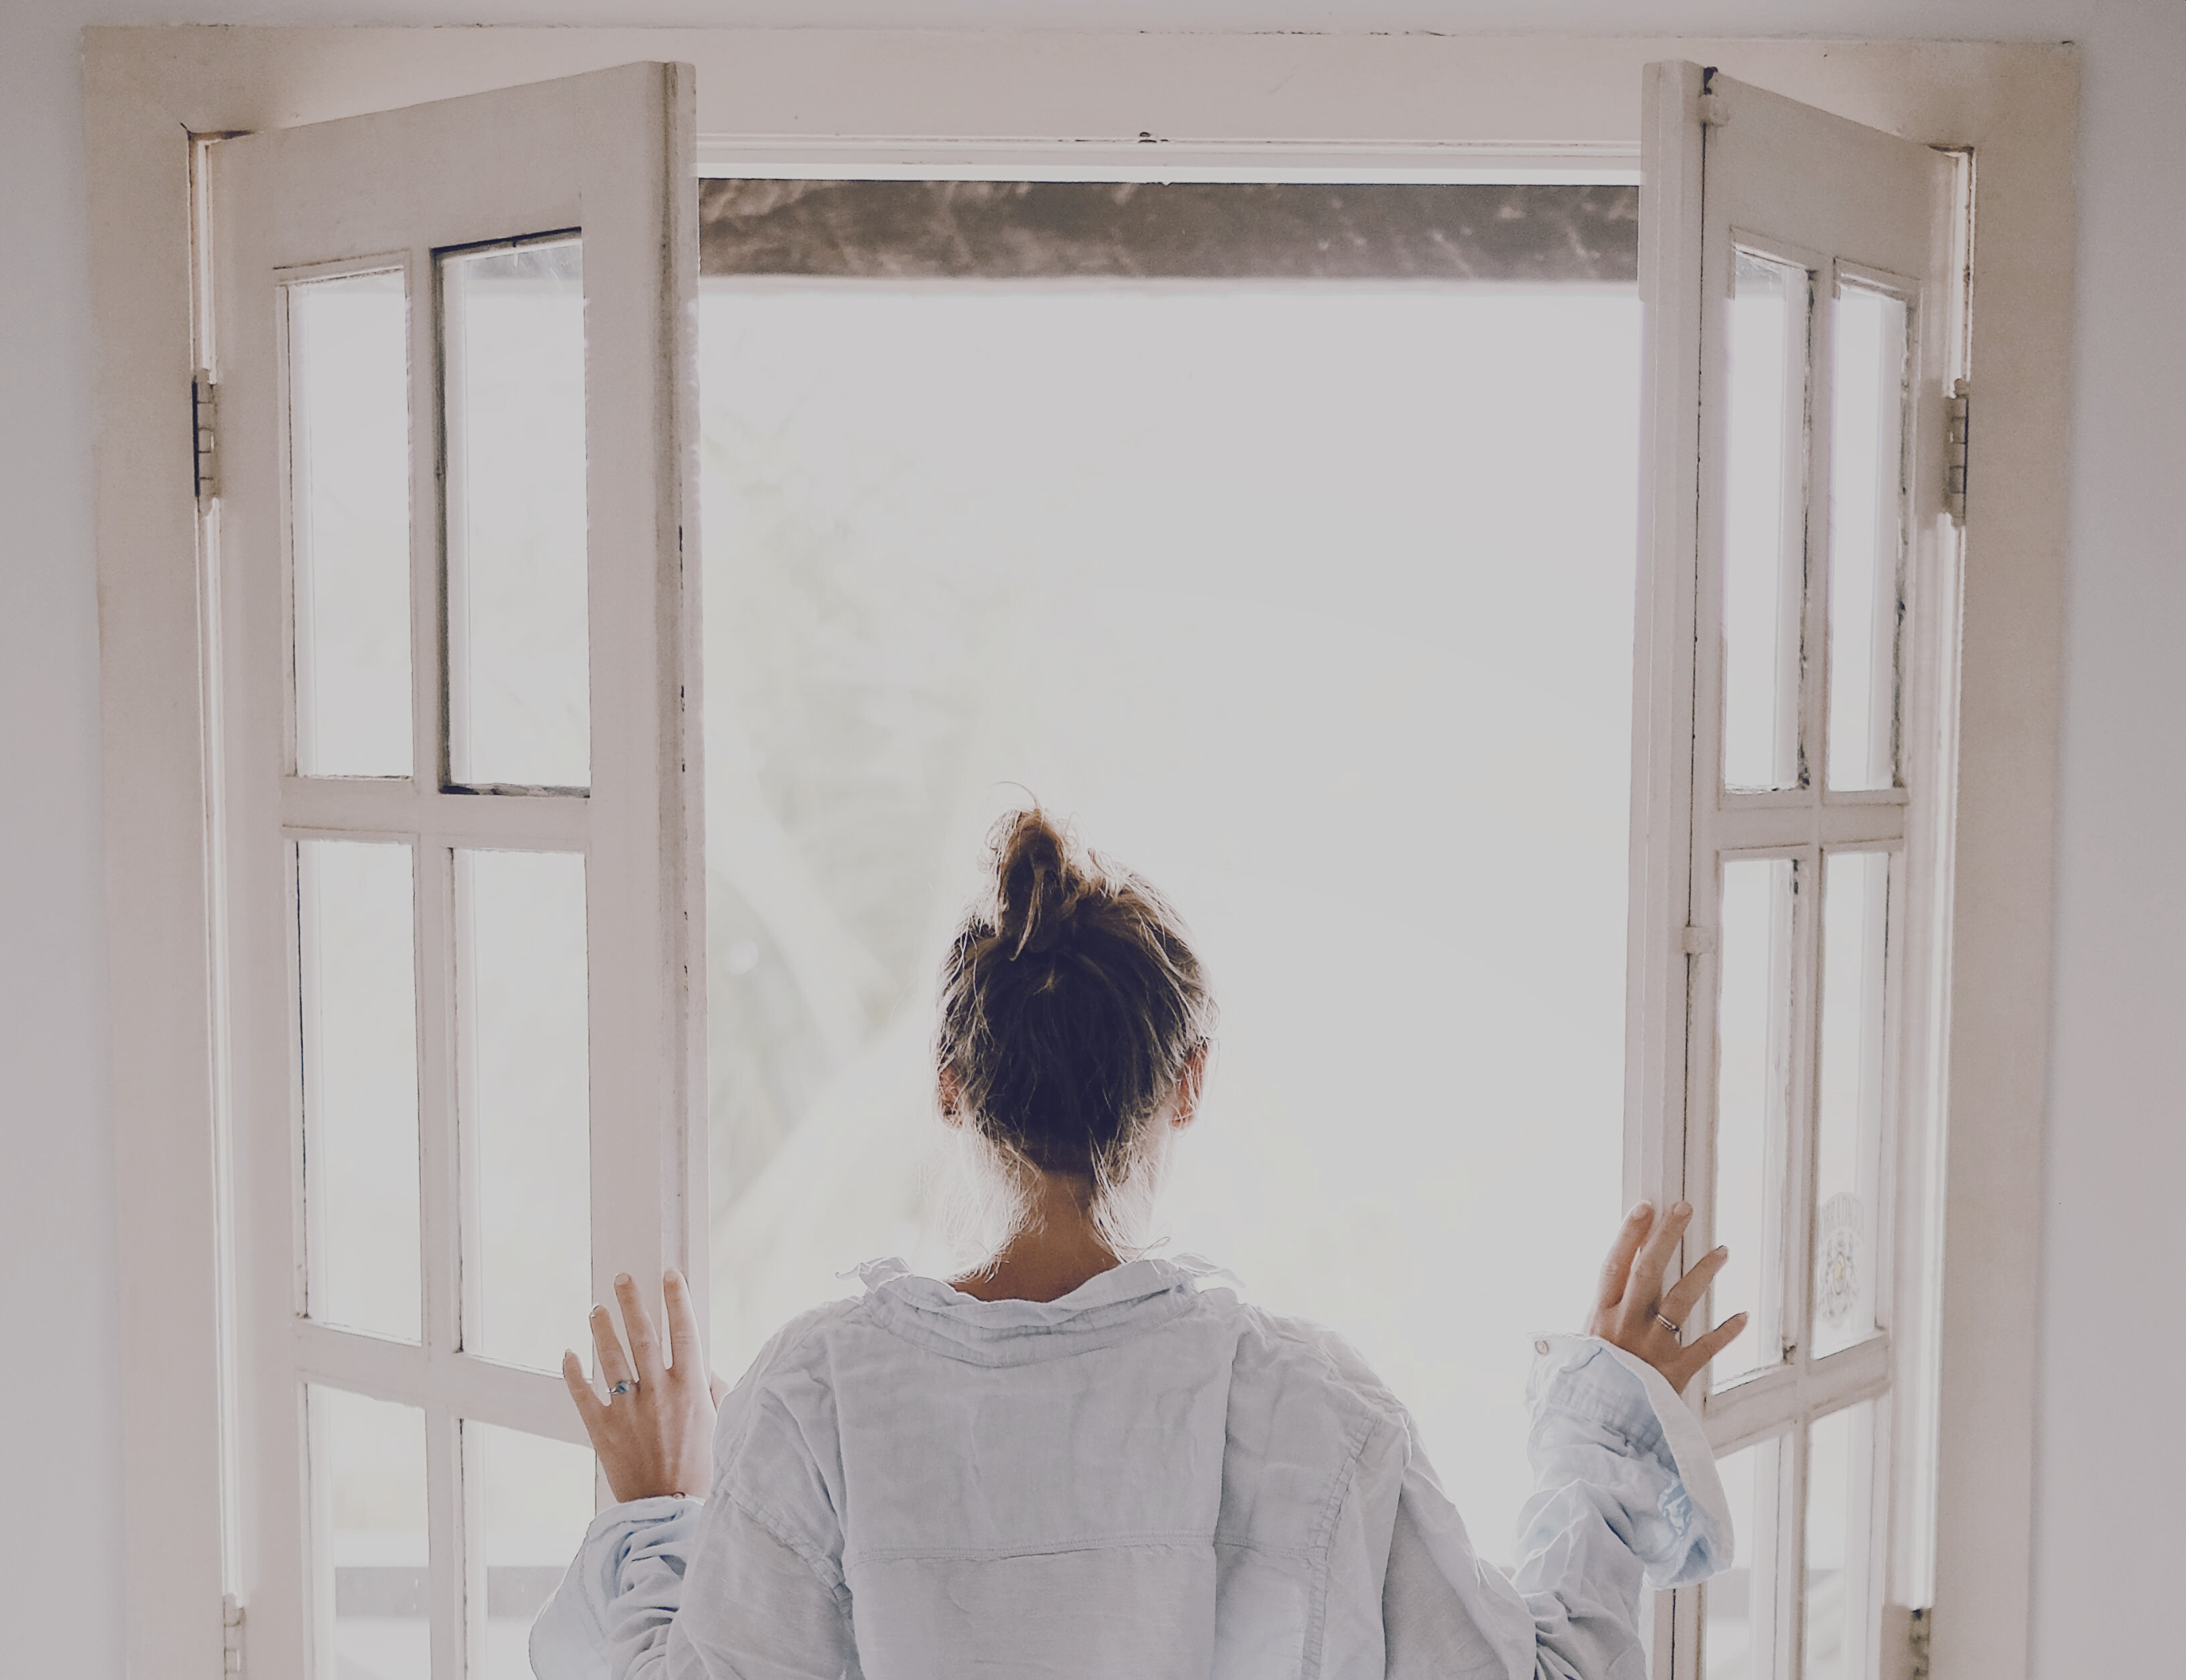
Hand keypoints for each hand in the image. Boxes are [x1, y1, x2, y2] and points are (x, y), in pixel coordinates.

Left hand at [562, 1269, 720, 1502]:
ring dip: (603, 1329)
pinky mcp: (603, 1430)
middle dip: (633, 1302)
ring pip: (612, 1358)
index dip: (677, 1300)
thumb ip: (714, 1392)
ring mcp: (629, 1410)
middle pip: (644, 1334)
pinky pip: (583, 1395)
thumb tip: (707, 1368)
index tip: (668, 1275)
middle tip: (622, 1278)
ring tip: (597, 1307)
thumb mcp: (720, 1426)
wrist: (669, 1512)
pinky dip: (574, 1373)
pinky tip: (569, 1353)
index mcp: (692, 1389)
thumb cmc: (701, 1471)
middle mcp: (659, 1393)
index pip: (684, 1331)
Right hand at [1586, 1201, 1747, 1393]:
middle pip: (1648, 1271)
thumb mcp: (1578, 1349)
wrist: (1598, 1433)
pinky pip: (1705, 1349)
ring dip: (1703, 1273)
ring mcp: (1652, 1349)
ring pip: (1680, 1301)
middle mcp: (1626, 1327)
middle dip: (1666, 1236)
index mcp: (1599, 1318)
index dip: (1629, 1234)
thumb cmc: (1587, 1388)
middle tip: (1684, 1209)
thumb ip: (1597, 1318)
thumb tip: (1605, 1287)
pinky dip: (1725, 1333)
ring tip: (1723, 1251)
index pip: (1615, 1265)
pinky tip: (1742, 1316)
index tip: (1645, 1207)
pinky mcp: (1674, 1373)